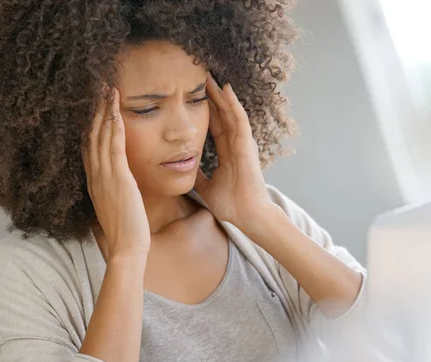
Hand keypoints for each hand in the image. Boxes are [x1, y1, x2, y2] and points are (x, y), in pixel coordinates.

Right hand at [82, 86, 149, 259]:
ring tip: (106, 89)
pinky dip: (114, 125)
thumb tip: (120, 183)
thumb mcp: (116, 206)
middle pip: (91, 135)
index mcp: (94, 181)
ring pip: (100, 136)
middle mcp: (95, 175)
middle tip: (97, 88)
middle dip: (94, 111)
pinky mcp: (118, 177)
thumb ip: (114, 191)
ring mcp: (105, 175)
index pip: (89, 146)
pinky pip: (114, 145)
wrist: (127, 248)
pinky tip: (115, 110)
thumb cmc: (125, 231)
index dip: (90, 125)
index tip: (93, 106)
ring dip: (103, 111)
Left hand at [194, 73, 272, 229]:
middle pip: (221, 115)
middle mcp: (235, 144)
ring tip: (210, 76)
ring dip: (221, 95)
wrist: (246, 215)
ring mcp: (242, 143)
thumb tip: (183, 170)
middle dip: (211, 97)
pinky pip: (239, 119)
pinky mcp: (246, 144)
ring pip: (230, 112)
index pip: (214, 126)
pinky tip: (226, 89)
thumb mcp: (206, 187)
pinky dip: (233, 104)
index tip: (193, 97)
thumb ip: (198, 176)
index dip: (205, 111)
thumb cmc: (231, 204)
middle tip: (199, 77)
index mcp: (227, 153)